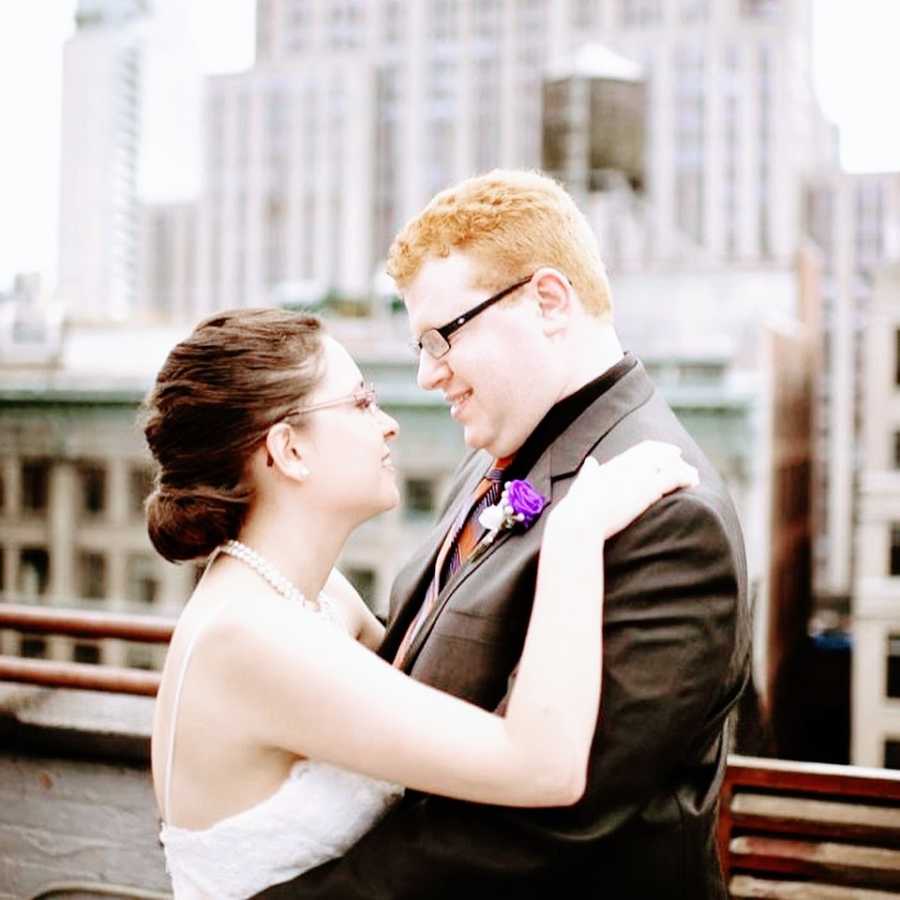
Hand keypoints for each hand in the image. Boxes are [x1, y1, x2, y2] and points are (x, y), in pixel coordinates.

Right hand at [550, 441, 698, 540]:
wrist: (581, 518)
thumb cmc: (579, 506)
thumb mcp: (583, 483)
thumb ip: (589, 472)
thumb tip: (590, 461)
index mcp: (615, 463)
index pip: (641, 450)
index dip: (656, 448)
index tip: (666, 451)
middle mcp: (629, 464)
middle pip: (657, 452)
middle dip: (671, 455)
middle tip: (682, 460)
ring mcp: (639, 475)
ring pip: (669, 463)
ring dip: (683, 468)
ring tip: (693, 475)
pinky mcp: (648, 489)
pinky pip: (674, 477)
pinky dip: (686, 477)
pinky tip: (693, 482)